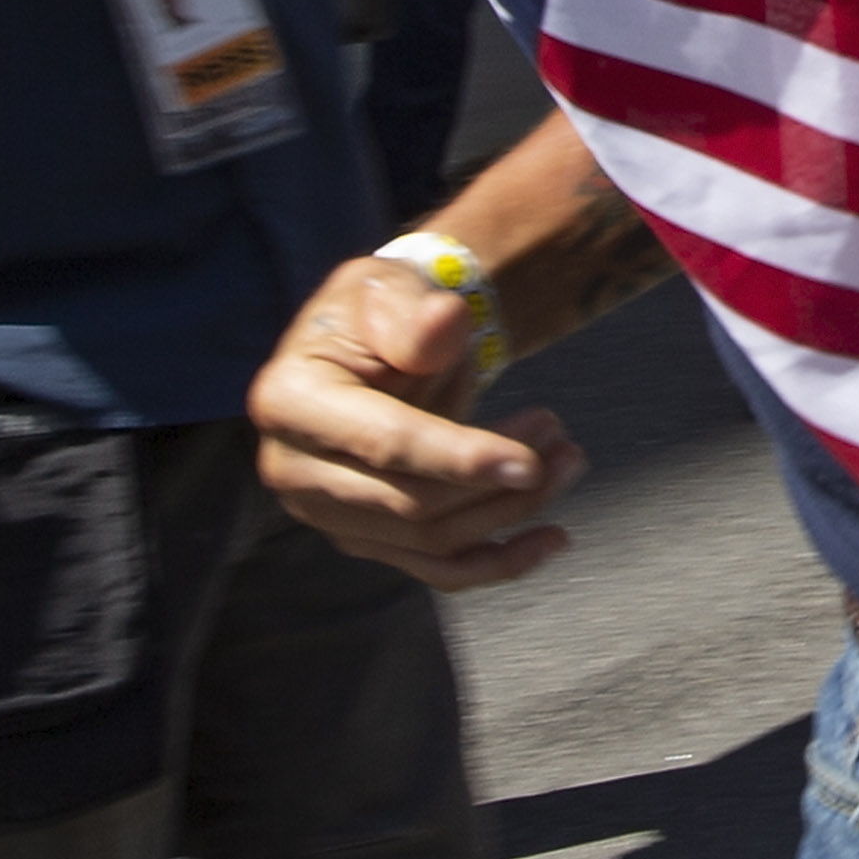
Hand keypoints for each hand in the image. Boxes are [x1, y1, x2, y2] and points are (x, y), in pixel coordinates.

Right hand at [248, 254, 591, 592]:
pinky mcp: (367, 539)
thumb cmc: (383, 310)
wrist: (380, 343)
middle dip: (496, 483)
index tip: (528, 462)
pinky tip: (550, 540)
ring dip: (510, 512)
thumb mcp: (391, 290)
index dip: (458, 457)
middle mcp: (294, 470)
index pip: (384, 444)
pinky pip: (437, 568)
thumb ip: (414, 315)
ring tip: (568, 460)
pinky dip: (498, 562)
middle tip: (564, 443)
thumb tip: (443, 323)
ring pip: (432, 540)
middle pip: (410, 504)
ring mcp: (328, 514)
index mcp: (290, 401)